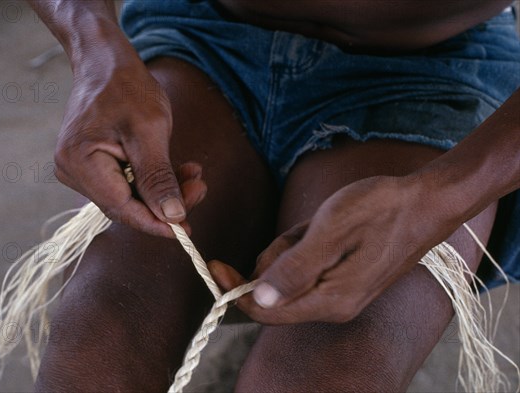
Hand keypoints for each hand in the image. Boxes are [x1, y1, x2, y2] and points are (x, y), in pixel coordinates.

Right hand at [54, 61, 205, 236]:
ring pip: (129, 196)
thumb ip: (159, 178)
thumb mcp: (150, 131)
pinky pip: (126, 183)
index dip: (155, 223)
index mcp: (80, 163)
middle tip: (199, 189)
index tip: (185, 231)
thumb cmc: (126, 87)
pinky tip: (178, 169)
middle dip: (165, 202)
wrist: (107, 63)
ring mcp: (80, 170)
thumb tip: (173, 217)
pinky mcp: (92, 166)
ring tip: (194, 175)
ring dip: (163, 190)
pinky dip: (153, 179)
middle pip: (125, 205)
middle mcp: (73, 171)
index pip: (121, 208)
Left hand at [210, 175, 458, 323]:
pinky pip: (307, 267)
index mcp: (329, 299)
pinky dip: (305, 246)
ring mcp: (341, 294)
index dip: (235, 292)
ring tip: (319, 225)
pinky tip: (324, 227)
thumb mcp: (330, 230)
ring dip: (291, 248)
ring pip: (289, 276)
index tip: (214, 265)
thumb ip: (294, 269)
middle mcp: (334, 305)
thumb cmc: (379, 209)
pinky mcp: (344, 281)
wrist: (424, 202)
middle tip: (300, 230)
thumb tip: (259, 299)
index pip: (266, 312)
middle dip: (274, 259)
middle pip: (276, 293)